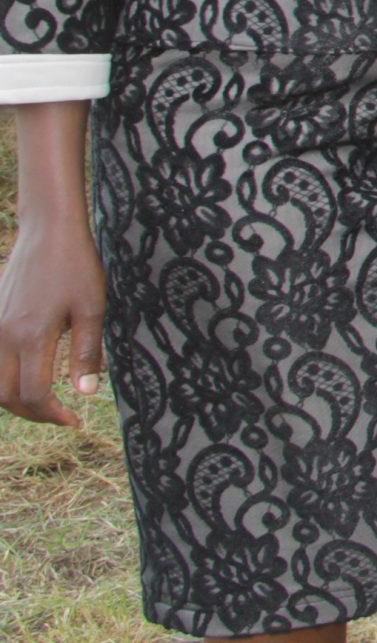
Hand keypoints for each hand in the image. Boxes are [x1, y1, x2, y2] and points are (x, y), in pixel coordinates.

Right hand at [0, 220, 107, 427]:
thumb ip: (87, 352)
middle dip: (33, 413)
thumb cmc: (76, 267)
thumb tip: (86, 393)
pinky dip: (4, 381)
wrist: (48, 232)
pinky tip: (27, 379)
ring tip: (45, 404)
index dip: (52, 414)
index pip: (33, 394)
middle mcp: (4, 336)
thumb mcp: (92, 308)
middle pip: (6, 396)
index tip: (74, 420)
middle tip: (61, 416)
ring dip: (15, 401)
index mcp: (31, 335)